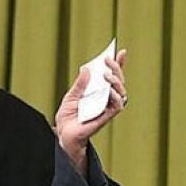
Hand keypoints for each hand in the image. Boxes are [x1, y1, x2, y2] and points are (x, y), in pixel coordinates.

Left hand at [55, 49, 128, 174]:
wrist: (64, 134)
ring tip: (106, 74)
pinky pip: (117, 106)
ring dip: (116, 81)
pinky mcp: (106, 117)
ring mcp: (107, 107)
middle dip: (116, 68)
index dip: (118, 64)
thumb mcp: (71, 96)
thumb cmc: (68, 117)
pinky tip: (110, 91)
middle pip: (118, 81)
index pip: (111, 76)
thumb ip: (79, 84)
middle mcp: (105, 99)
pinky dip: (116, 97)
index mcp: (98, 91)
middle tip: (108, 59)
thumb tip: (86, 69)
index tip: (121, 51)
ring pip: (121, 92)